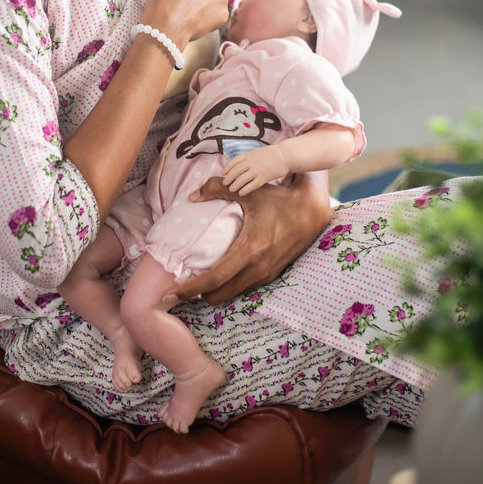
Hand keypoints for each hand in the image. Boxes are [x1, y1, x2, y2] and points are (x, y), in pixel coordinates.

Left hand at [165, 173, 332, 305]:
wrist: (313, 211)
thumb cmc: (279, 200)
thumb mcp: (248, 192)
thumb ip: (217, 188)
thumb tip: (191, 196)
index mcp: (249, 251)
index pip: (214, 278)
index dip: (190, 288)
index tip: (170, 294)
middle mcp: (258, 269)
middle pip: (219, 295)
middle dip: (198, 294)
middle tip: (179, 287)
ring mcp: (266, 274)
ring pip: (232, 293)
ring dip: (214, 291)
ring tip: (197, 281)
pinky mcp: (272, 274)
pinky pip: (244, 287)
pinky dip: (229, 285)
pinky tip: (221, 274)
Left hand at [222, 144, 287, 195]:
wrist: (284, 155)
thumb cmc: (271, 154)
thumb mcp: (257, 152)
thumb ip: (248, 157)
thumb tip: (239, 163)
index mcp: (249, 155)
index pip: (234, 161)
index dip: (227, 167)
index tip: (223, 172)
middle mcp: (251, 162)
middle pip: (236, 171)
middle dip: (228, 177)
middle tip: (224, 183)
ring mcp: (257, 170)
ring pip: (242, 179)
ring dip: (235, 185)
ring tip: (231, 189)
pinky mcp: (264, 177)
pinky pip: (252, 185)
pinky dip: (245, 189)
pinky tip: (241, 193)